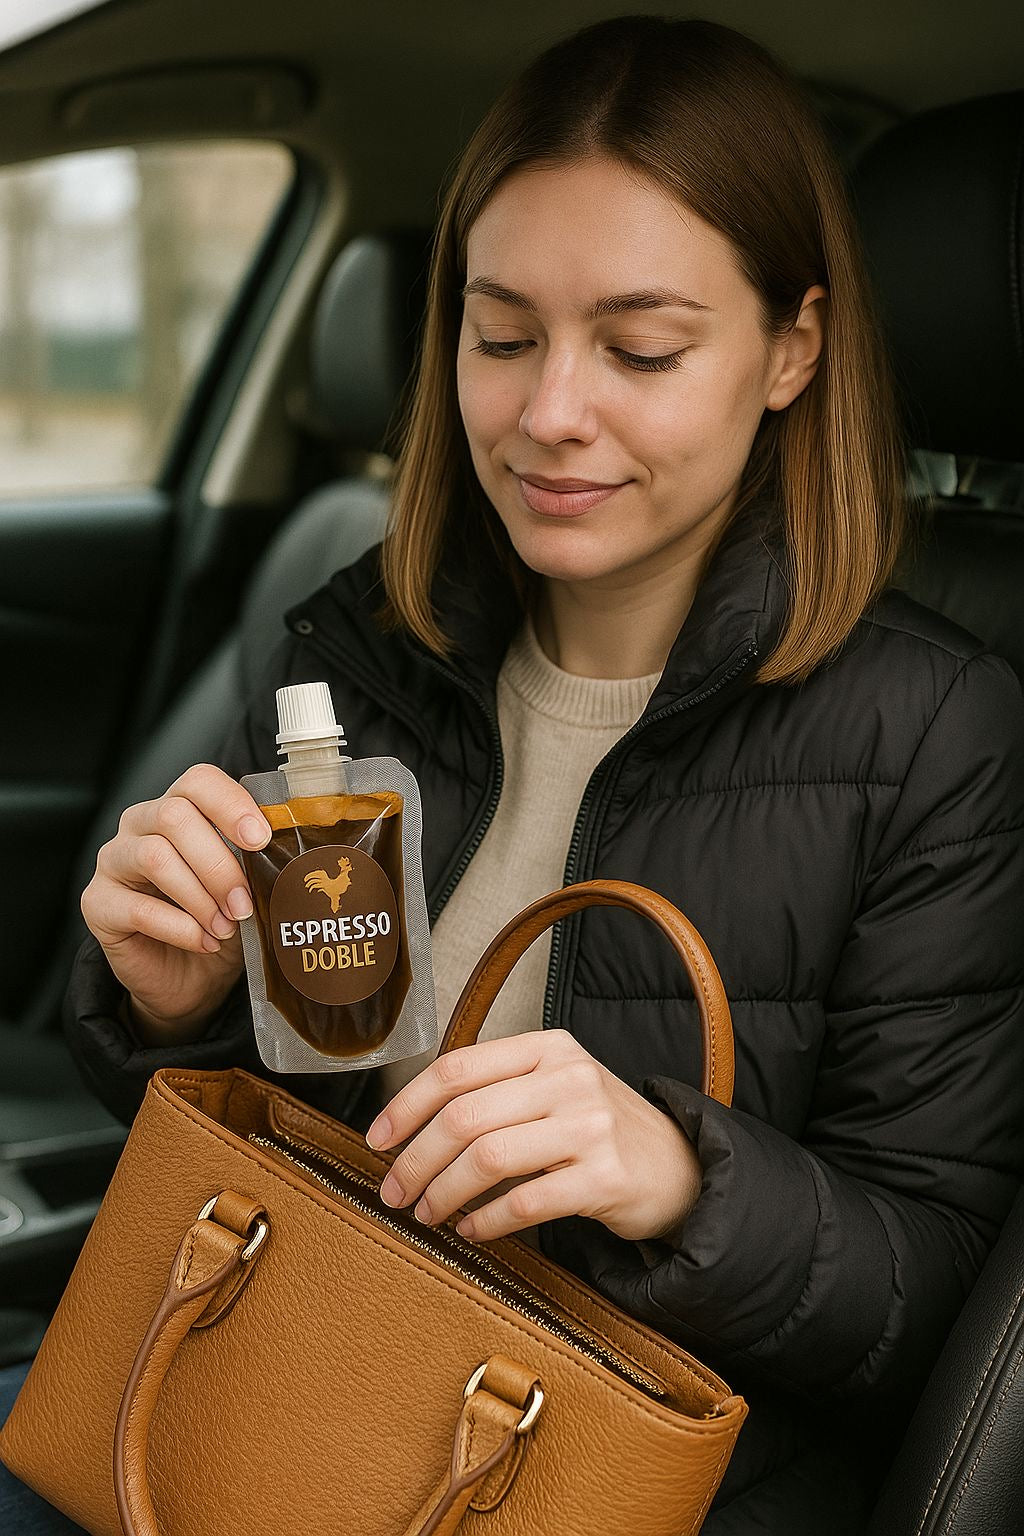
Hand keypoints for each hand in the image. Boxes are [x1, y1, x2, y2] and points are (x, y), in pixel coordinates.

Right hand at [80, 764, 270, 1043]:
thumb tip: (291, 853)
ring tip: (226, 927)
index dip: (230, 804)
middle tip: (244, 904)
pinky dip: (180, 928)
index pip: (198, 781)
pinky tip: (204, 942)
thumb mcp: (246, 885)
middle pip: (175, 816)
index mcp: (179, 807)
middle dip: (218, 863)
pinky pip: (136, 907)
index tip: (260, 839)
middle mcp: (140, 824)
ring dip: (199, 896)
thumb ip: (258, 861)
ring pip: (154, 856)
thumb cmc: (221, 920)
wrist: (189, 976)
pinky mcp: (98, 903)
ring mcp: (113, 861)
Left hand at [365, 1029, 701, 1242]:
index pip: (457, 1068)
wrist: (678, 1167)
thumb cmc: (597, 1130)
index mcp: (547, 1048)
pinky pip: (523, 1203)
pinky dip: (485, 1222)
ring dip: (443, 1193)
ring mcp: (589, 1126)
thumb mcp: (554, 1088)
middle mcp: (569, 1078)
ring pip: (487, 1159)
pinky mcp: (604, 1178)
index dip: (406, 1105)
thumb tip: (408, 1126)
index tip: (377, 1139)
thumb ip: (496, 1091)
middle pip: (464, 1117)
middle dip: (415, 1160)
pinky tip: (471, 1231)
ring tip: (428, 1213)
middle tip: (394, 1191)